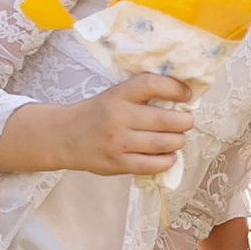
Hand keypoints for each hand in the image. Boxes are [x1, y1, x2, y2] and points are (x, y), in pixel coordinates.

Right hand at [0, 74, 193, 183]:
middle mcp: (119, 117)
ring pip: (163, 143)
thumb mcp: (115, 95)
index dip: (175, 88)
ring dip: (178, 141)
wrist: (64, 137)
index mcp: (119, 95)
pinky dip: (167, 160)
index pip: (152, 84)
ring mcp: (118, 143)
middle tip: (186, 121)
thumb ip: (142, 95)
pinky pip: (152, 165)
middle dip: (185, 121)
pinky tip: (168, 155)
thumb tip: (182, 98)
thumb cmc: (97, 113)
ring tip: (177, 138)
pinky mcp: (117, 164)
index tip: (186, 95)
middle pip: (165, 119)